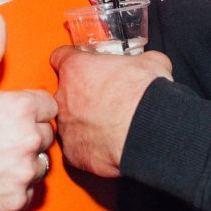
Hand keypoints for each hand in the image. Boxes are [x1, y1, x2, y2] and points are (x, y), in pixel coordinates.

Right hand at [0, 13, 57, 210]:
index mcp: (21, 109)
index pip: (48, 106)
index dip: (29, 109)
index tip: (7, 116)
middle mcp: (28, 141)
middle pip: (47, 134)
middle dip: (28, 133)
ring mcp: (23, 173)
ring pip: (40, 164)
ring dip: (24, 161)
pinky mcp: (16, 201)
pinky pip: (28, 191)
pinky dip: (14, 187)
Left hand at [50, 45, 172, 177]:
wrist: (150, 130)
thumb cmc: (146, 95)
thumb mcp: (149, 62)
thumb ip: (137, 60)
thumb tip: (147, 63)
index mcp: (76, 69)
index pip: (60, 57)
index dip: (74, 62)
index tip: (82, 67)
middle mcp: (63, 97)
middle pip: (64, 93)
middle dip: (82, 96)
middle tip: (105, 100)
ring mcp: (66, 127)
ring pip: (69, 123)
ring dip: (85, 124)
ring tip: (110, 125)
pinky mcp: (73, 153)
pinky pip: (77, 149)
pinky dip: (89, 148)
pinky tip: (108, 144)